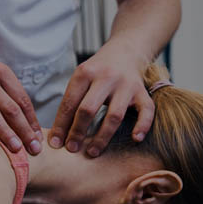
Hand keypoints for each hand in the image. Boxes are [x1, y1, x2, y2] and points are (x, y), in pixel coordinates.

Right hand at [0, 58, 42, 154]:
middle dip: (23, 129)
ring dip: (4, 131)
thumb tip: (33, 130)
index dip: (32, 120)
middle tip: (33, 149)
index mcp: (1, 72)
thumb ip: (11, 99)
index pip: (22, 99)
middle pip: (9, 107)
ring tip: (15, 148)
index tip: (38, 139)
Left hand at [48, 41, 153, 156]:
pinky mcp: (142, 92)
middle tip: (71, 149)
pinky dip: (143, 125)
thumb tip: (57, 135)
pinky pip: (146, 110)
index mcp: (85, 73)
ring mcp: (126, 85)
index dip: (61, 125)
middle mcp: (106, 78)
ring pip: (114, 115)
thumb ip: (71, 101)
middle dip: (78, 131)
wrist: (126, 51)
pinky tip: (135, 138)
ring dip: (102, 137)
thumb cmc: (98, 71)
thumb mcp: (80, 78)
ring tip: (92, 152)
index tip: (56, 143)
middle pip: (88, 109)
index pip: (69, 103)